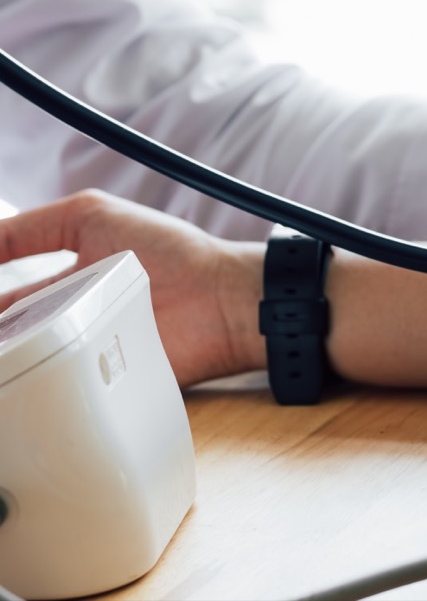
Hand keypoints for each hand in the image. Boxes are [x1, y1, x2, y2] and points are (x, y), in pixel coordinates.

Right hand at [0, 190, 261, 386]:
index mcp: (64, 284)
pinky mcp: (99, 385)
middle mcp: (69, 321)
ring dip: (5, 359)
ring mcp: (84, 355)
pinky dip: (30, 392)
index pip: (4, 298)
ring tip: (3, 354)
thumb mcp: (91, 216)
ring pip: (22, 367)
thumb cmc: (168, 251)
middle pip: (9, 336)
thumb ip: (29, 228)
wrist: (219, 298)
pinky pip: (56, 395)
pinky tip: (12, 383)